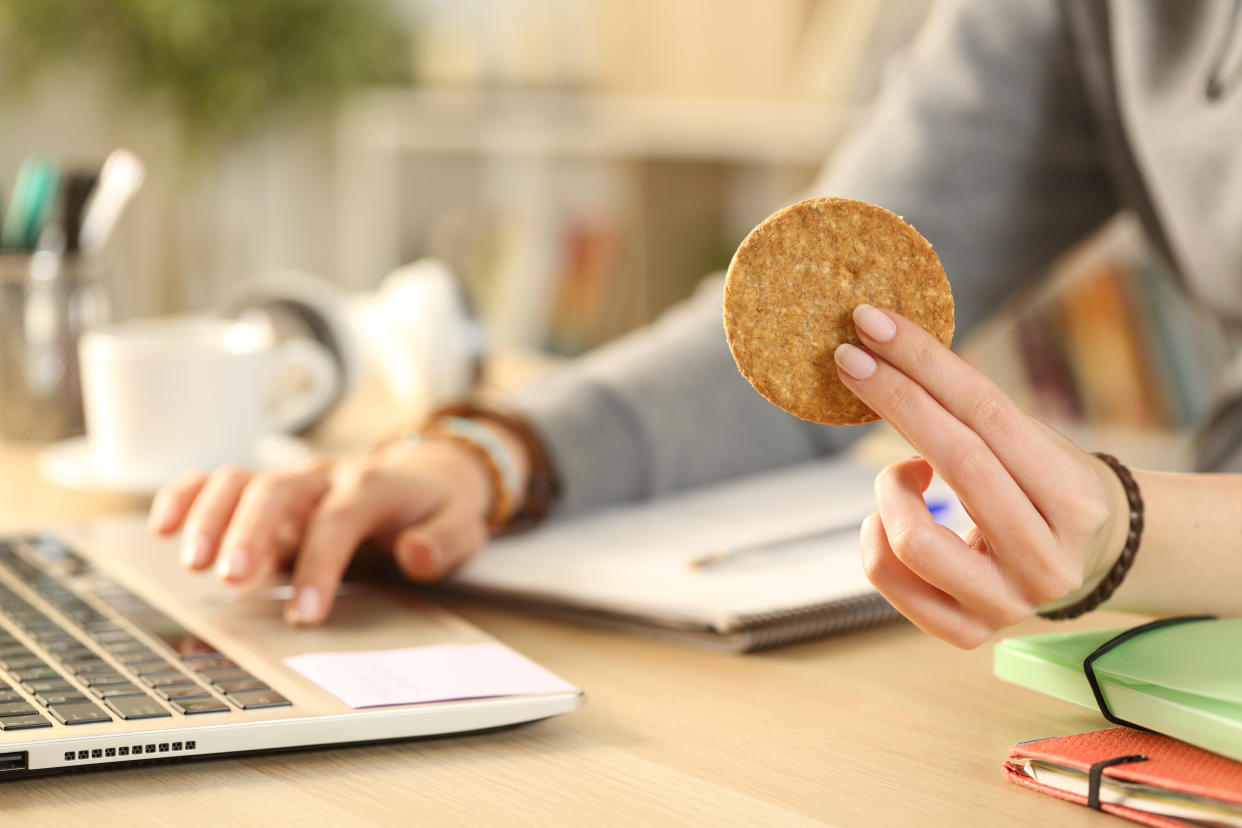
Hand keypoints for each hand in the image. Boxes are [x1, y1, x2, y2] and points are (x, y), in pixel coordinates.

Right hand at [148, 432, 517, 625]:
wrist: (431, 473)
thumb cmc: (439, 509)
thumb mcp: (463, 528)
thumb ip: (444, 542)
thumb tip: (415, 554)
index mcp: (375, 485)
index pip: (340, 519)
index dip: (321, 563)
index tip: (306, 613)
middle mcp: (327, 476)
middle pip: (280, 491)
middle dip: (252, 532)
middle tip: (232, 581)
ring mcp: (294, 480)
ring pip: (243, 481)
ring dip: (212, 516)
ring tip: (191, 562)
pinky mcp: (269, 490)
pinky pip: (221, 481)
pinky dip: (188, 495)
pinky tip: (161, 525)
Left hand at [833, 304, 1130, 647]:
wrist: (1089, 560)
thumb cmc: (1046, 485)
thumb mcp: (1033, 443)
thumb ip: (972, 413)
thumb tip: (881, 348)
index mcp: (1074, 502)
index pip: (987, 413)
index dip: (924, 362)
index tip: (873, 324)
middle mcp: (1046, 561)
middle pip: (954, 461)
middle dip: (893, 398)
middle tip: (849, 357)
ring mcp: (1007, 605)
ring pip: (910, 537)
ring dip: (887, 488)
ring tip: (905, 474)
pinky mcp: (967, 632)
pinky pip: (888, 577)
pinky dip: (875, 536)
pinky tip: (895, 518)